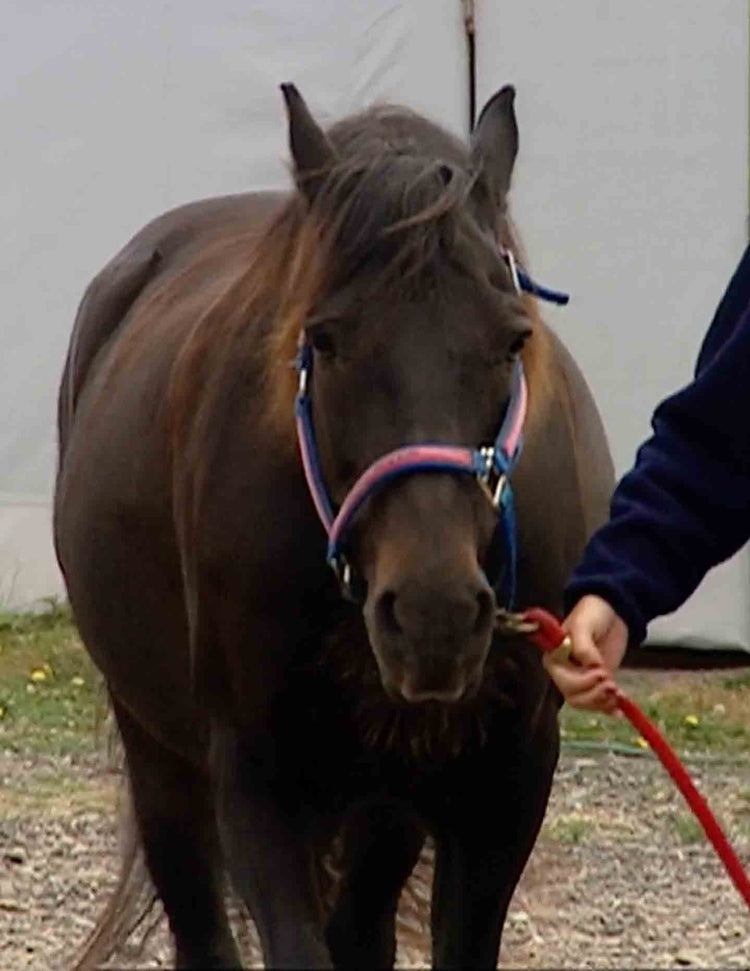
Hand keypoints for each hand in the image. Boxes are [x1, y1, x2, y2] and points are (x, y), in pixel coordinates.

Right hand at [544, 595, 628, 712]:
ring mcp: (582, 678)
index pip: (563, 681)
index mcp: (556, 658)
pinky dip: (611, 707)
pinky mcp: (598, 681)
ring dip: (602, 703)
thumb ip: (583, 645)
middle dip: (593, 695)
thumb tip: (591, 665)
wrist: (612, 610)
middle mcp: (565, 672)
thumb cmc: (592, 612)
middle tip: (612, 685)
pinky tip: (621, 708)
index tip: (600, 672)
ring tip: (617, 693)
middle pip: (574, 697)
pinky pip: (600, 702)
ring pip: (586, 703)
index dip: (581, 683)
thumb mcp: (585, 624)